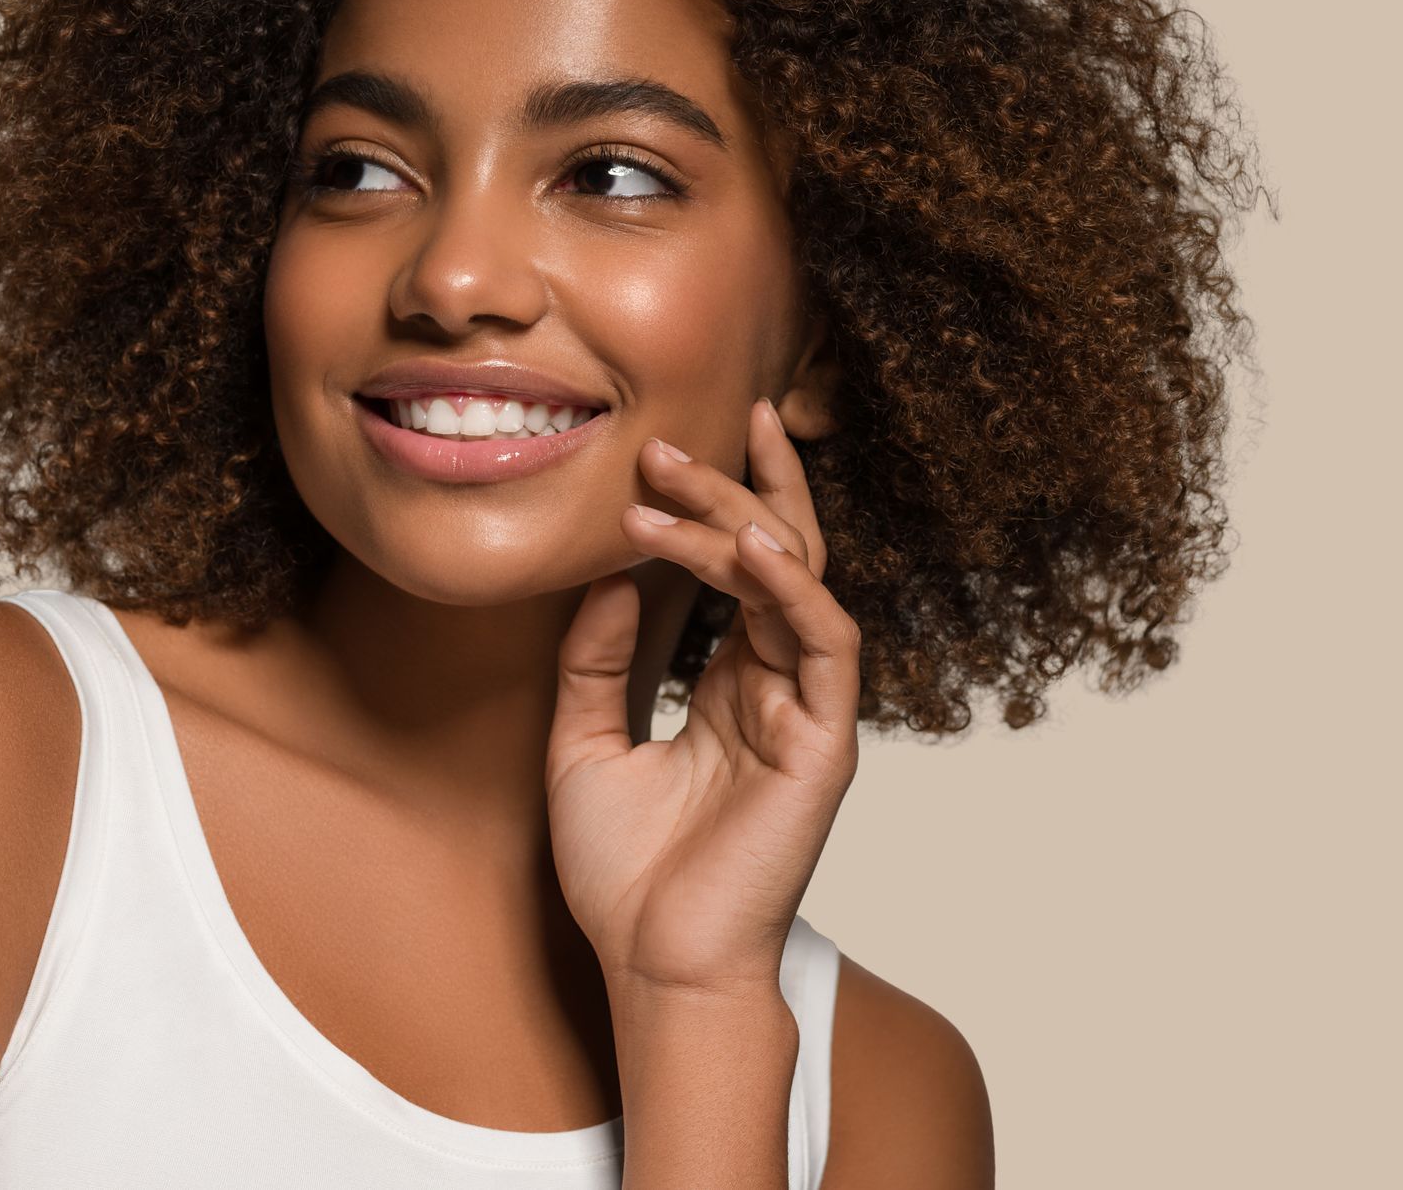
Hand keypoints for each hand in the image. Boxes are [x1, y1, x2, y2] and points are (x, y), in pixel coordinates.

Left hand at [545, 397, 859, 994]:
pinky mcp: (824, 745)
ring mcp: (805, 711)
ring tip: (670, 480)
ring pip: (795, 582)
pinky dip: (793, 588)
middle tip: (662, 442)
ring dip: (737, 521)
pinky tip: (748, 545)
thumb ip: (598, 660)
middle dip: (730, 486)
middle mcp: (776, 686)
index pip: (739, 569)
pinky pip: (827, 644)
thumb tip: (610, 578)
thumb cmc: (624, 873)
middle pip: (776, 556)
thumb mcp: (582, 743)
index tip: (656, 451)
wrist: (651, 965)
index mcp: (730, 684)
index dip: (712, 502)